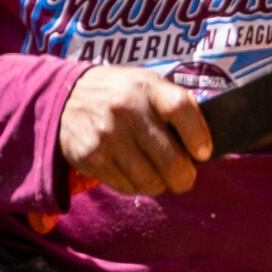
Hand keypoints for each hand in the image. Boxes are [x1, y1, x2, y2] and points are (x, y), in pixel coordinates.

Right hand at [58, 68, 212, 200]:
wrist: (66, 96)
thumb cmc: (121, 94)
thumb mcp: (147, 86)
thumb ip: (175, 107)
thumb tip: (206, 148)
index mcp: (147, 88)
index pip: (181, 109)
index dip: (198, 136)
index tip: (203, 153)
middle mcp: (126, 110)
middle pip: (170, 159)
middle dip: (184, 177)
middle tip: (184, 178)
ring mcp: (107, 135)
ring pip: (150, 180)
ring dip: (160, 185)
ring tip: (157, 175)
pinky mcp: (91, 157)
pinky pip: (127, 186)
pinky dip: (135, 185)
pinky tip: (132, 171)